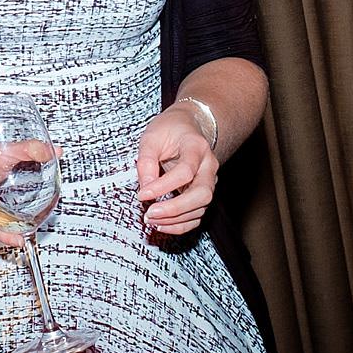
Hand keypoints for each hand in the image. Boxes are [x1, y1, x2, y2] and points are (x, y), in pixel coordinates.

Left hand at [132, 99, 217, 238]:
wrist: (187, 127)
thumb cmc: (169, 130)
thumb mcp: (152, 136)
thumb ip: (146, 160)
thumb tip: (145, 187)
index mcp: (197, 147)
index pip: (185, 171)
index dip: (163, 186)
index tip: (142, 194)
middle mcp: (208, 166)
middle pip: (202, 194)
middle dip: (175, 208)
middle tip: (150, 213)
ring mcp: (209, 182)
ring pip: (201, 208)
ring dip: (175, 219)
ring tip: (151, 219)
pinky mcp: (203, 194)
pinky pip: (197, 216)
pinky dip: (181, 225)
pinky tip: (162, 225)